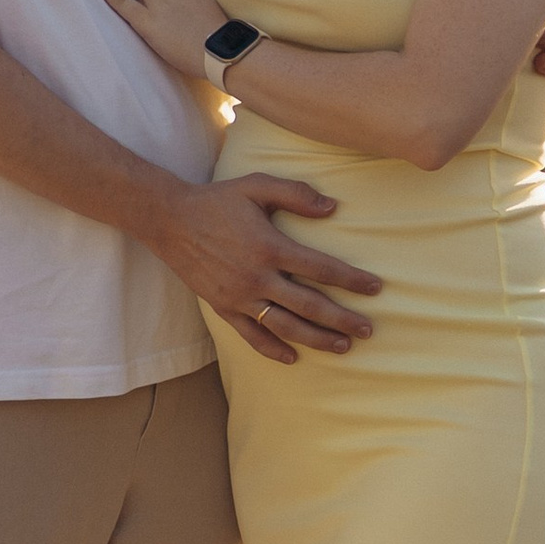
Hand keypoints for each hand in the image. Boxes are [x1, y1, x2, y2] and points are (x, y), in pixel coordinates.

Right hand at [154, 175, 382, 364]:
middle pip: (309, 305)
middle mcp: (257, 277)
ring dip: (316, 339)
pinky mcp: (223, 308)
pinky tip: (293, 357)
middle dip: (342, 319)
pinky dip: (273, 349)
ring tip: (343, 347)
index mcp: (270, 246)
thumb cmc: (217, 200)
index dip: (351, 280)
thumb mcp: (256, 185)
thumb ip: (295, 193)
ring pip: (285, 326)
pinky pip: (251, 335)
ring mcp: (240, 296)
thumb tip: (333, 207)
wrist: (169, 221)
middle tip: (368, 330)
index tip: (375, 288)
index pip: (321, 268)